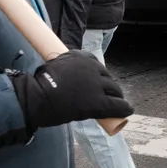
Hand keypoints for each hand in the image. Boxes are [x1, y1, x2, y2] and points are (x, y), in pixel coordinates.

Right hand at [8, 51, 133, 129]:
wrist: (39, 97)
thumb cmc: (40, 83)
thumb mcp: (53, 65)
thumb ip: (64, 66)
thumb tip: (62, 73)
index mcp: (81, 56)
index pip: (96, 64)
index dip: (98, 76)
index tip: (97, 83)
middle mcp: (92, 67)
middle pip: (107, 77)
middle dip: (108, 87)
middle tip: (107, 95)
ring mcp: (98, 84)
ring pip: (115, 90)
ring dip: (116, 97)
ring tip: (117, 104)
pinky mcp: (100, 102)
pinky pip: (118, 105)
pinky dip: (124, 108)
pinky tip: (127, 111)